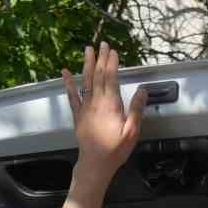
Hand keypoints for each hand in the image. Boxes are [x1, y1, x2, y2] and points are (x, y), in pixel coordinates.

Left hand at [61, 41, 146, 178]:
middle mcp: (96, 102)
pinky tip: (65, 72)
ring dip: (87, 64)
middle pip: (98, 75)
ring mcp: (85, 107)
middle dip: (101, 58)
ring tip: (88, 49)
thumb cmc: (116, 150)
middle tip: (103, 43)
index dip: (111, 63)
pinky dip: (68, 82)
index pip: (110, 78)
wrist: (95, 164)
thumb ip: (136, 110)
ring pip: (86, 80)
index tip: (113, 51)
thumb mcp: (132, 132)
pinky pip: (72, 95)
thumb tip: (142, 90)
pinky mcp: (78, 114)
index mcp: (111, 105)